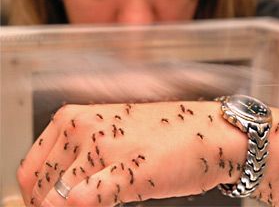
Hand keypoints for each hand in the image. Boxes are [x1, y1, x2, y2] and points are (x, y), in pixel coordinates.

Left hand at [17, 102, 246, 205]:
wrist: (209, 133)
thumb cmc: (166, 133)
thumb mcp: (112, 133)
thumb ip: (80, 156)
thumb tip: (56, 190)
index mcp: (75, 117)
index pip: (31, 167)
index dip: (37, 194)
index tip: (49, 203)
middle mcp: (83, 127)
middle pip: (39, 185)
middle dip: (49, 204)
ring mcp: (104, 148)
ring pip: (56, 197)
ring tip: (94, 204)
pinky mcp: (127, 171)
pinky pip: (83, 200)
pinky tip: (101, 203)